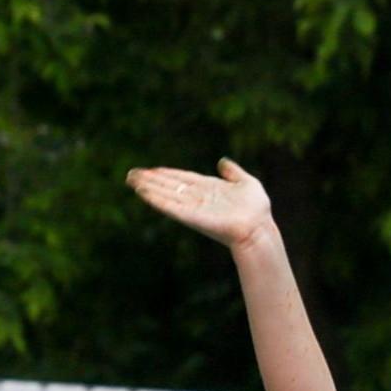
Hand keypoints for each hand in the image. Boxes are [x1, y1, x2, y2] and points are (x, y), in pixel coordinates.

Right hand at [126, 160, 277, 249]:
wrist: (258, 229)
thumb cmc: (256, 210)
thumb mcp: (246, 183)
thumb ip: (233, 172)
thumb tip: (222, 161)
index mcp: (209, 189)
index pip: (183, 179)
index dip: (167, 174)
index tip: (152, 170)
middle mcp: (198, 198)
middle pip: (170, 186)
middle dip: (151, 180)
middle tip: (132, 174)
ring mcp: (193, 208)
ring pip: (166, 195)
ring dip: (148, 188)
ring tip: (131, 180)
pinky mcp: (190, 217)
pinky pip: (170, 206)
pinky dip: (156, 199)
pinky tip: (142, 192)